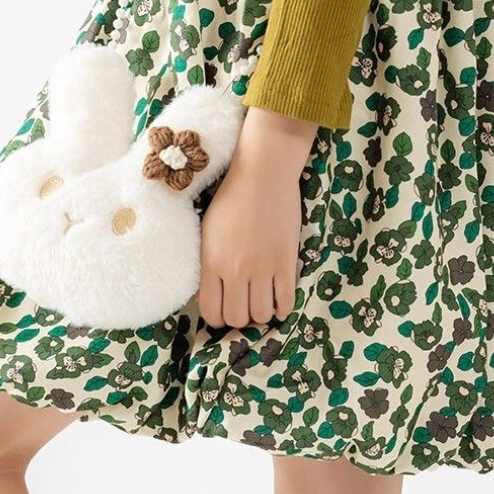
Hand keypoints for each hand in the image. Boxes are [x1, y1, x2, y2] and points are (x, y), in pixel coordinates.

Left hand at [198, 107, 316, 329]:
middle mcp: (235, 270)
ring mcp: (262, 268)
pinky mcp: (286, 262)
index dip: (218, 319)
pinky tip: (280, 298)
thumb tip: (214, 292)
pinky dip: (283, 307)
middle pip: (237, 318)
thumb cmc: (231, 198)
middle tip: (246, 306)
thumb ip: (209, 264)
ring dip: (262, 313)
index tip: (225, 312)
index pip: (211, 312)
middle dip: (241, 318)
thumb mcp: (207, 232)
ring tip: (263, 300)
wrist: (263, 174)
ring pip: (262, 314)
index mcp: (212, 263)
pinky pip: (286, 301)